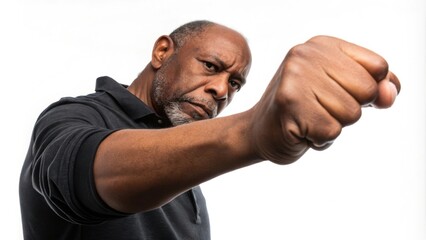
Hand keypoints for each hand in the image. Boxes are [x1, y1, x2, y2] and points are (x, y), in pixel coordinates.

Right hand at [250, 36, 400, 163]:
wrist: (260, 132)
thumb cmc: (305, 110)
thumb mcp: (342, 90)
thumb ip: (374, 87)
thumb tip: (389, 94)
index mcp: (322, 46)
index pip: (378, 67)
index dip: (368, 90)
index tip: (342, 93)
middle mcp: (305, 55)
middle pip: (368, 90)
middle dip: (350, 109)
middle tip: (319, 108)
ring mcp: (295, 78)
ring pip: (351, 114)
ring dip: (333, 126)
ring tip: (309, 119)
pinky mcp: (288, 104)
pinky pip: (331, 132)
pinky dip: (320, 140)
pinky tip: (301, 131)